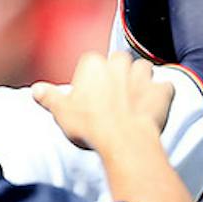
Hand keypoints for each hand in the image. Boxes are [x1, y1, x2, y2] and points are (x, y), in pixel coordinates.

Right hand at [33, 55, 173, 154]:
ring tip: (134, 98)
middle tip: (113, 95)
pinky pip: (166, 87)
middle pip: (121, 60)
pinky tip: (155, 106)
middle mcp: (120, 64)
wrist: (123, 141)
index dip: (93, 77)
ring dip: (142, 79)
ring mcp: (144, 76)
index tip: (92, 93)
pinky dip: (162, 95)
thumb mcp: (62, 112)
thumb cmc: (90, 126)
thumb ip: (49, 97)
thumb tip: (36, 89)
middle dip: (119, 73)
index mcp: (94, 64)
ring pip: (145, 68)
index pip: (93, 61)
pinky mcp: (163, 91)